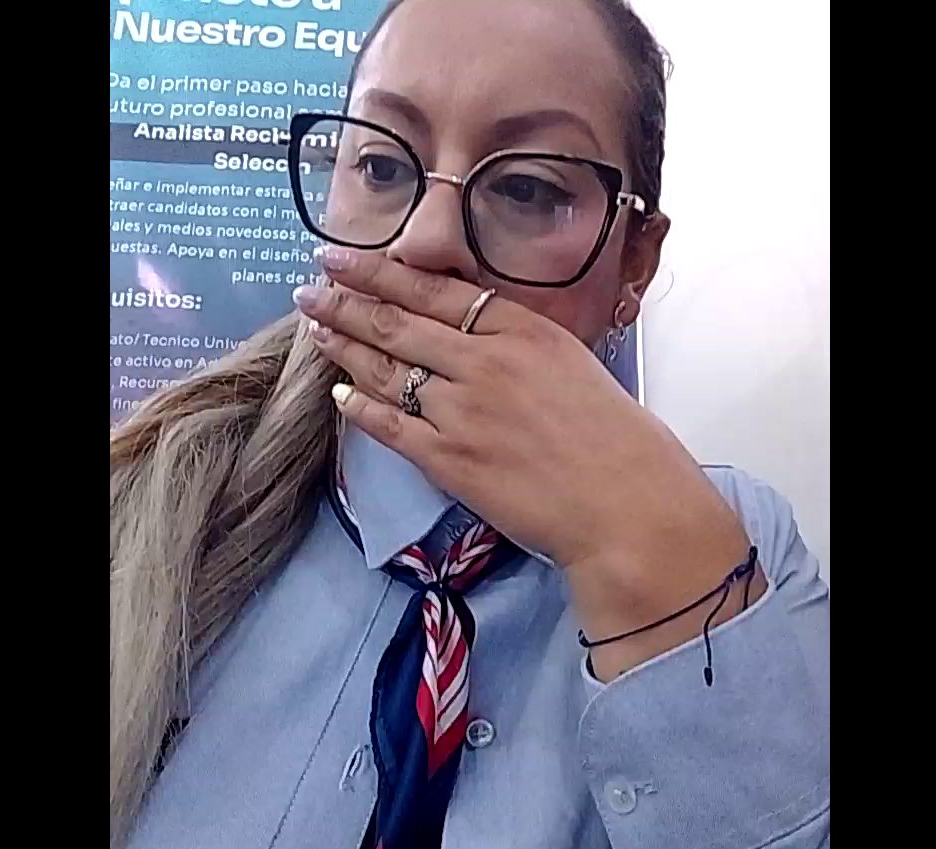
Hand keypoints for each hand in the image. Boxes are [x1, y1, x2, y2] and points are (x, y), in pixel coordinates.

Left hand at [296, 249, 755, 675]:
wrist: (627, 504)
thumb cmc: (616, 438)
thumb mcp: (574, 364)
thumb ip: (521, 345)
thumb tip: (474, 336)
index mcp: (521, 330)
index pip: (433, 290)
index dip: (378, 271)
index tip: (342, 256)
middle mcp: (483, 362)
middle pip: (397, 322)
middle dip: (344, 300)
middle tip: (308, 286)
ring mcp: (461, 412)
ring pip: (385, 370)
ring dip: (343, 345)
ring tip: (314, 326)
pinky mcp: (449, 462)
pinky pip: (390, 428)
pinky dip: (360, 409)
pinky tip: (338, 396)